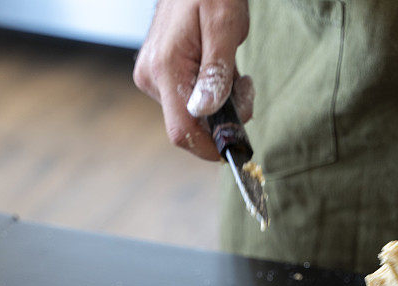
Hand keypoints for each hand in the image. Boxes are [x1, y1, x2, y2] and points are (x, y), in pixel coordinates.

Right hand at [134, 0, 252, 160]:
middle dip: (223, 118)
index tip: (236, 147)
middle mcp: (152, 78)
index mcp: (165, 68)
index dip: (209, 148)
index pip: (182, 131)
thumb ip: (217, 72)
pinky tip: (220, 72)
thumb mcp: (224, 26)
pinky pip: (189, 100)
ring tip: (234, 71)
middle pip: (190, 125)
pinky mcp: (158, 76)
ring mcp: (152, 78)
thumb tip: (207, 111)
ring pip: (192, 114)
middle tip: (245, 86)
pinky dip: (212, 96)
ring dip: (221, 105)